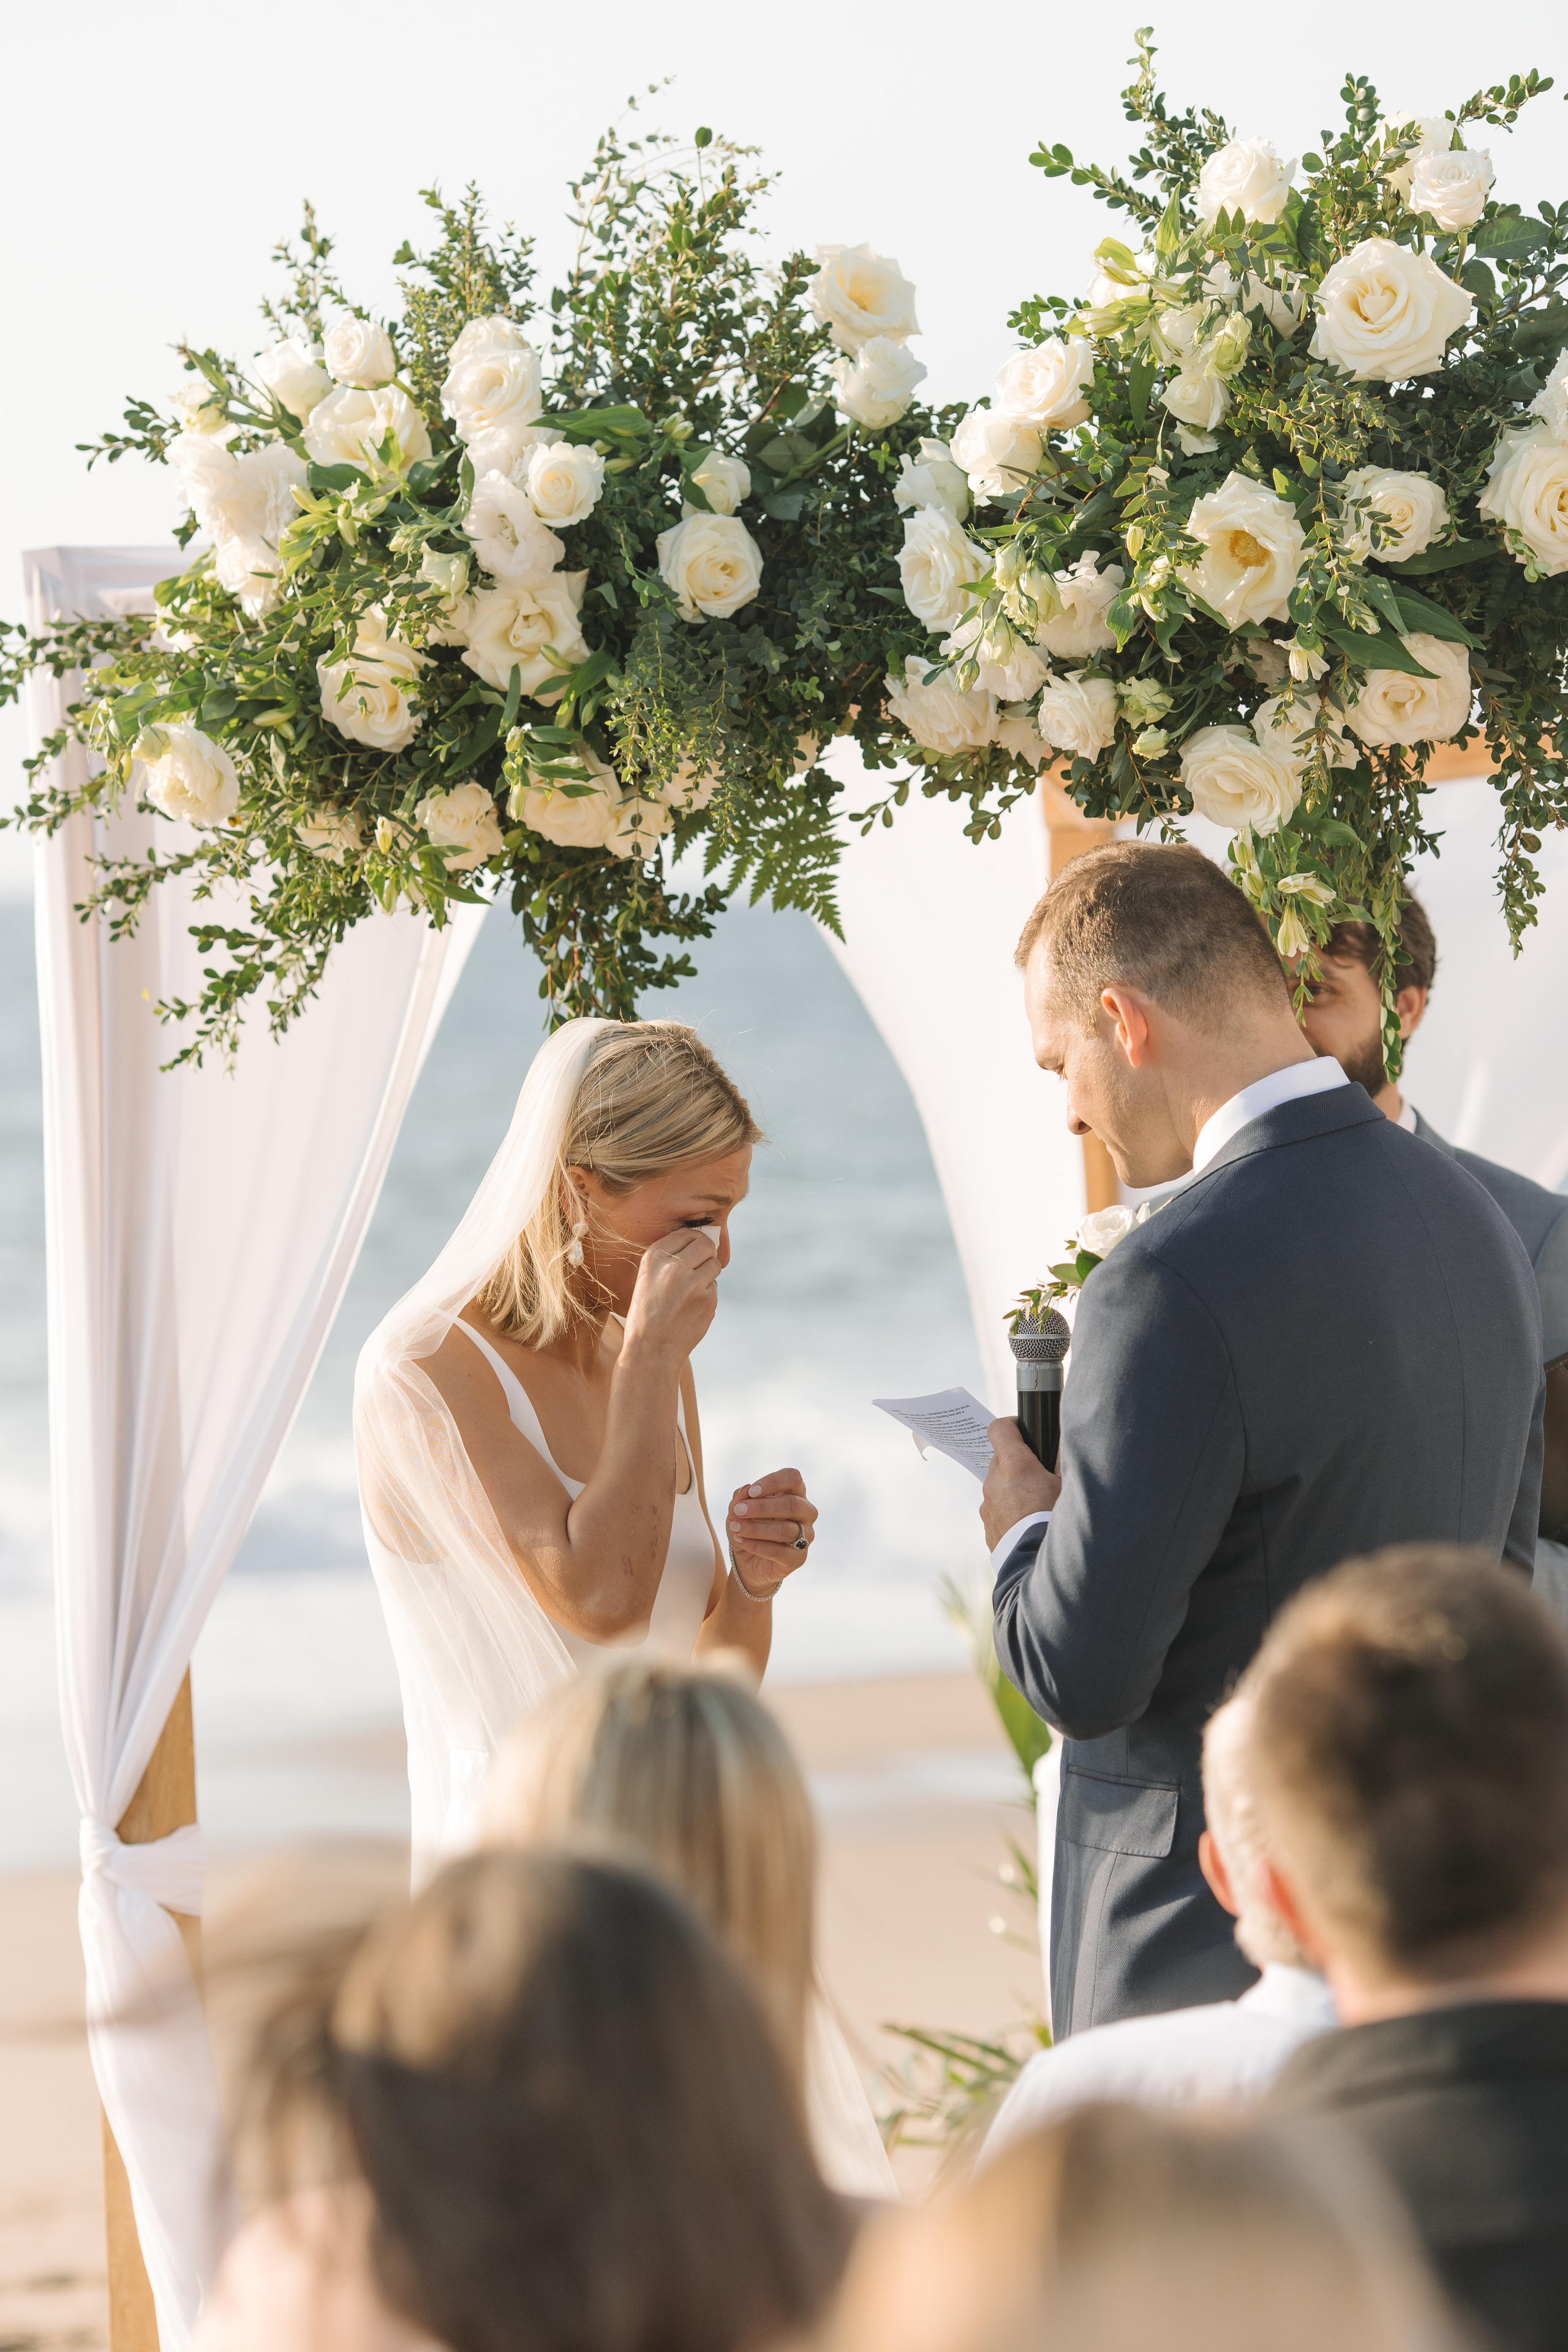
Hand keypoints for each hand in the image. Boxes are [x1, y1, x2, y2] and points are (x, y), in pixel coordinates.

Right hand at [620, 1227, 719, 1361]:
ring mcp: (693, 1284)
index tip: (692, 1249)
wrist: (651, 1350)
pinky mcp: (708, 1300)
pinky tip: (691, 1309)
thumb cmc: (646, 1315)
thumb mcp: (646, 1279)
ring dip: (708, 1275)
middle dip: (706, 1253)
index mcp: (654, 1258)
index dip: (693, 1241)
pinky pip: (714, 1288)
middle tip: (699, 1265)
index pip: (686, 1233)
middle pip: (706, 1244)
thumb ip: (668, 1259)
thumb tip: (700, 1241)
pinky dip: (707, 1296)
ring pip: (714, 1265)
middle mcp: (674, 1267)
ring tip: (690, 1292)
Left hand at [726, 1469, 816, 1597]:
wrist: (748, 1560)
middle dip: (762, 1507)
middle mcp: (806, 1512)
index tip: (751, 1491)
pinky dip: (757, 1545)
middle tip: (738, 1511)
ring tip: (735, 1528)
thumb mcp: (737, 1510)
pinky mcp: (799, 1558)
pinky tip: (741, 1541)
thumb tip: (745, 1490)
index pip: (793, 1478)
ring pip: (786, 1529)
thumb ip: (740, 1498)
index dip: (773, 1482)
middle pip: (792, 1504)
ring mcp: (806, 1536)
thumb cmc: (748, 1526)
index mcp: (795, 1493)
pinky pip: (780, 1551)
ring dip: (756, 1528)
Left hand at [981, 1418, 1060, 1551]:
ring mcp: (988, 1504)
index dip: (1012, 1424)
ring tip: (1036, 1501)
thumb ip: (1062, 1461)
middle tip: (1040, 1472)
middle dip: (1017, 1459)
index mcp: (1015, 1466)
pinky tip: (1028, 1520)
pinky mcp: (987, 1524)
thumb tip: (1060, 1444)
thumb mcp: (1068, 1487)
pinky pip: (996, 1505)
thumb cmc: (1059, 1523)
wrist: (1040, 1566)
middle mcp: (995, 1481)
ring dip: (1012, 1485)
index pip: (999, 1428)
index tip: (1023, 1429)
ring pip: (998, 1483)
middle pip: (1001, 1457)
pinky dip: (1008, 1506)